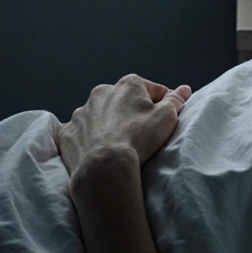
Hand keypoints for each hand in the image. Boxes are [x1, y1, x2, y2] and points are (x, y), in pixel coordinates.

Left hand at [56, 74, 191, 177]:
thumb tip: (184, 90)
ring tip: (119, 145)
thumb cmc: (138, 139)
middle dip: (132, 113)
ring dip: (108, 124)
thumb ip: (176, 100)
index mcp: (128, 85)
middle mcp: (102, 93)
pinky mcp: (68, 132)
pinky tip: (98, 151)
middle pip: (123, 100)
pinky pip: (80, 132)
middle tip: (141, 134)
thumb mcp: (167, 117)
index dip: (162, 104)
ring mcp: (81, 112)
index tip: (165, 118)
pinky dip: (88, 139)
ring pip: (99, 115)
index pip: (152, 90)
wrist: (104, 166)